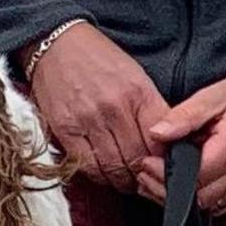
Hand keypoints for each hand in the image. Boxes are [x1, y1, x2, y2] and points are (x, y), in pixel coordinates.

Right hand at [22, 19, 164, 192]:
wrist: (57, 44)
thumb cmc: (99, 60)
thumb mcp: (137, 76)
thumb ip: (152, 110)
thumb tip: (168, 143)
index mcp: (138, 93)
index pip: (162, 141)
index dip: (167, 161)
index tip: (166, 167)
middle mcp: (115, 108)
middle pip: (139, 158)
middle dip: (147, 175)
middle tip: (148, 179)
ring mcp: (88, 120)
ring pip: (115, 168)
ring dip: (124, 181)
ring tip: (128, 180)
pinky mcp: (65, 130)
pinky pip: (88, 166)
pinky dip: (100, 176)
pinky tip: (106, 174)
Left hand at [144, 64, 225, 213]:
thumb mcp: (212, 95)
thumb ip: (183, 116)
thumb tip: (156, 134)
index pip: (193, 178)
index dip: (164, 176)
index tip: (145, 163)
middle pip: (199, 200)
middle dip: (167, 192)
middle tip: (145, 175)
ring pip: (210, 207)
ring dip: (182, 199)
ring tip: (160, 180)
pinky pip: (222, 205)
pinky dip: (200, 199)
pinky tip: (184, 184)